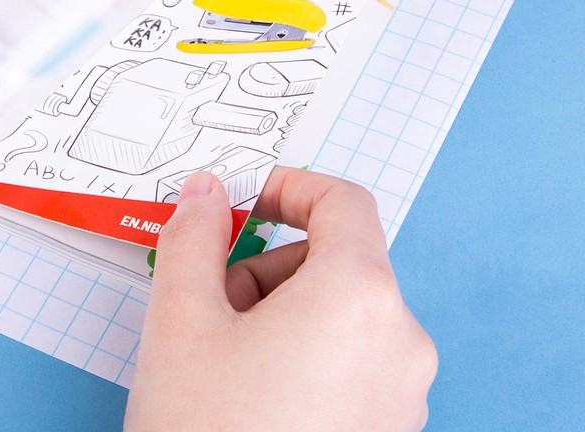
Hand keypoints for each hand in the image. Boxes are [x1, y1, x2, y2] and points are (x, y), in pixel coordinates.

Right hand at [126, 167, 436, 431]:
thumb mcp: (181, 318)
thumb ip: (195, 236)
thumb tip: (207, 191)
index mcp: (360, 297)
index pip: (344, 201)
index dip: (291, 186)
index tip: (248, 202)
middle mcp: (400, 343)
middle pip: (337, 262)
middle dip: (268, 268)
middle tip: (212, 305)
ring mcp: (403, 396)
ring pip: (341, 315)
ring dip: (281, 314)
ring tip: (226, 363)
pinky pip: (352, 362)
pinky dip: (305, 356)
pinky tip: (253, 398)